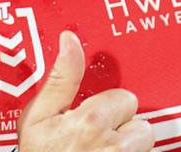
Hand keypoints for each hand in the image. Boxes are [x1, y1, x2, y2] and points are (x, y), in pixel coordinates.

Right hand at [18, 31, 153, 151]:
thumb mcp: (37, 117)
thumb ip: (59, 78)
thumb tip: (71, 40)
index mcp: (92, 120)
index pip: (124, 98)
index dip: (105, 106)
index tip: (89, 117)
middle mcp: (114, 144)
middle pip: (139, 122)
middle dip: (121, 126)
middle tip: (95, 137)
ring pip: (143, 143)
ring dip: (128, 146)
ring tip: (103, 151)